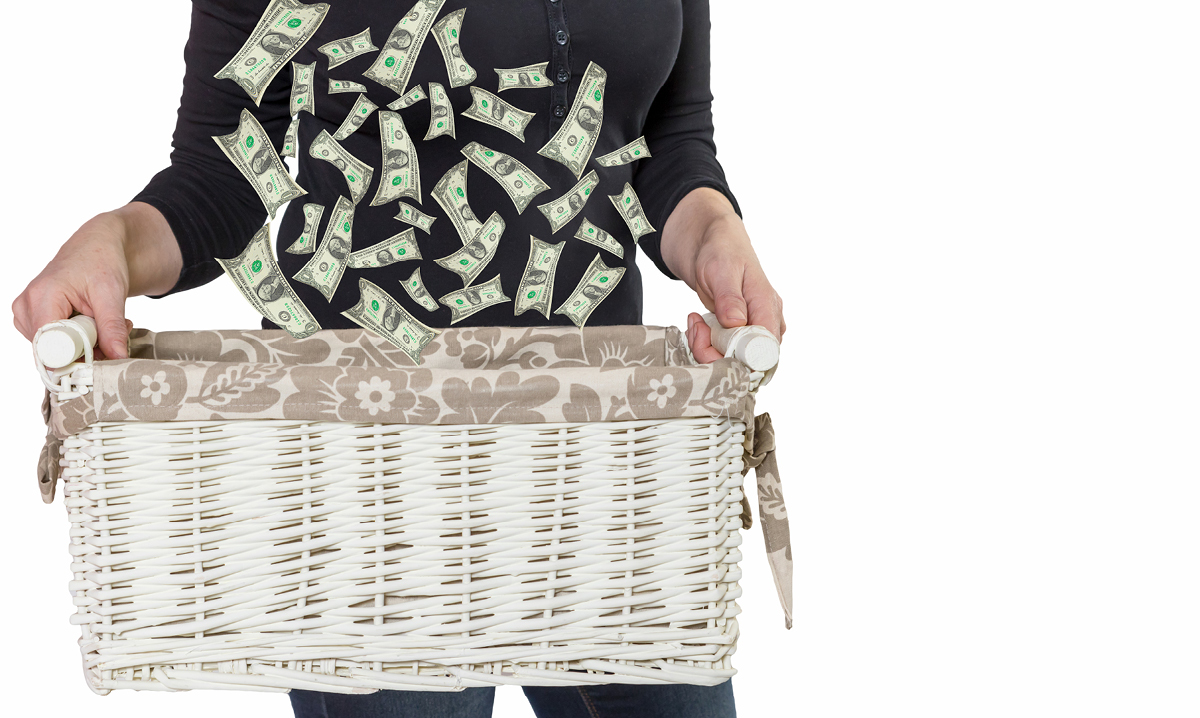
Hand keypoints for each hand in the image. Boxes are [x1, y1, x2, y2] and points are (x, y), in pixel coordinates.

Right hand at [12, 202, 181, 359]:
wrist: (96, 247)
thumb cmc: (101, 262)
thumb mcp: (112, 294)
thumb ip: (112, 328)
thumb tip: (118, 358)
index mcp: (42, 297)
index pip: (49, 347)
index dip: (76, 359)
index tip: (105, 357)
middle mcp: (26, 306)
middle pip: (53, 351)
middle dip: (87, 349)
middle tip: (114, 331)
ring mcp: (26, 313)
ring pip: (55, 349)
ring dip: (85, 344)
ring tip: (103, 322)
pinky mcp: (32, 318)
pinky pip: (54, 342)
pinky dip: (78, 340)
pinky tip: (92, 323)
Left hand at [660, 187, 785, 362]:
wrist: (709, 239)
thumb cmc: (720, 248)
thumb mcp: (720, 269)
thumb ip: (730, 298)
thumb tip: (737, 324)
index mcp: (767, 306)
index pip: (764, 350)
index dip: (737, 357)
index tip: (710, 339)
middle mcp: (764, 321)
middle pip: (748, 361)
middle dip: (716, 353)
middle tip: (696, 328)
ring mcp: (750, 327)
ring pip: (733, 358)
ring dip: (707, 348)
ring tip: (695, 322)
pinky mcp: (736, 330)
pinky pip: (722, 350)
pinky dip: (705, 343)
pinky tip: (697, 323)